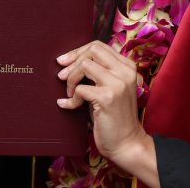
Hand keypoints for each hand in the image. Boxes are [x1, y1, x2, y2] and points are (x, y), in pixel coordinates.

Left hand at [56, 41, 150, 170]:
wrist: (127, 143)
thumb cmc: (114, 115)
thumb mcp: (111, 87)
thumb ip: (101, 71)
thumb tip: (71, 57)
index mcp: (128, 66)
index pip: (99, 46)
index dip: (78, 51)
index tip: (65, 61)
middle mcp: (125, 72)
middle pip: (92, 50)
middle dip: (73, 59)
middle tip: (61, 74)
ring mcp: (117, 84)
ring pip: (84, 65)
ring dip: (71, 79)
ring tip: (69, 92)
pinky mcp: (107, 98)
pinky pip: (80, 89)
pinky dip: (71, 98)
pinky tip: (69, 106)